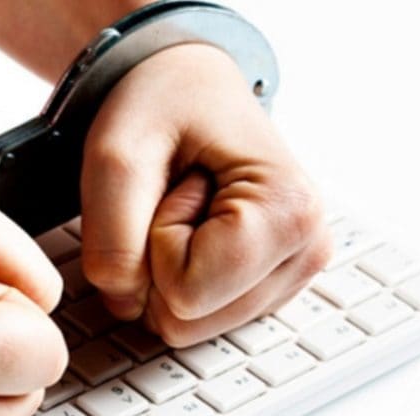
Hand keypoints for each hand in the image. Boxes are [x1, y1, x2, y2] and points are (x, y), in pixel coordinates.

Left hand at [80, 43, 330, 345]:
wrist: (184, 84)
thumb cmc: (161, 104)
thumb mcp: (115, 156)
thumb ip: (111, 240)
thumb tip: (126, 306)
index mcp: (292, 213)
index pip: (186, 293)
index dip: (155, 243)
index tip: (175, 186)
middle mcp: (308, 251)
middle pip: (189, 321)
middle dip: (158, 261)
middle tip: (176, 196)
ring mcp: (291, 273)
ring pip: (190, 326)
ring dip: (165, 268)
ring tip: (187, 206)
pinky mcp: (269, 286)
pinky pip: (196, 317)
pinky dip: (177, 276)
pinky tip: (196, 226)